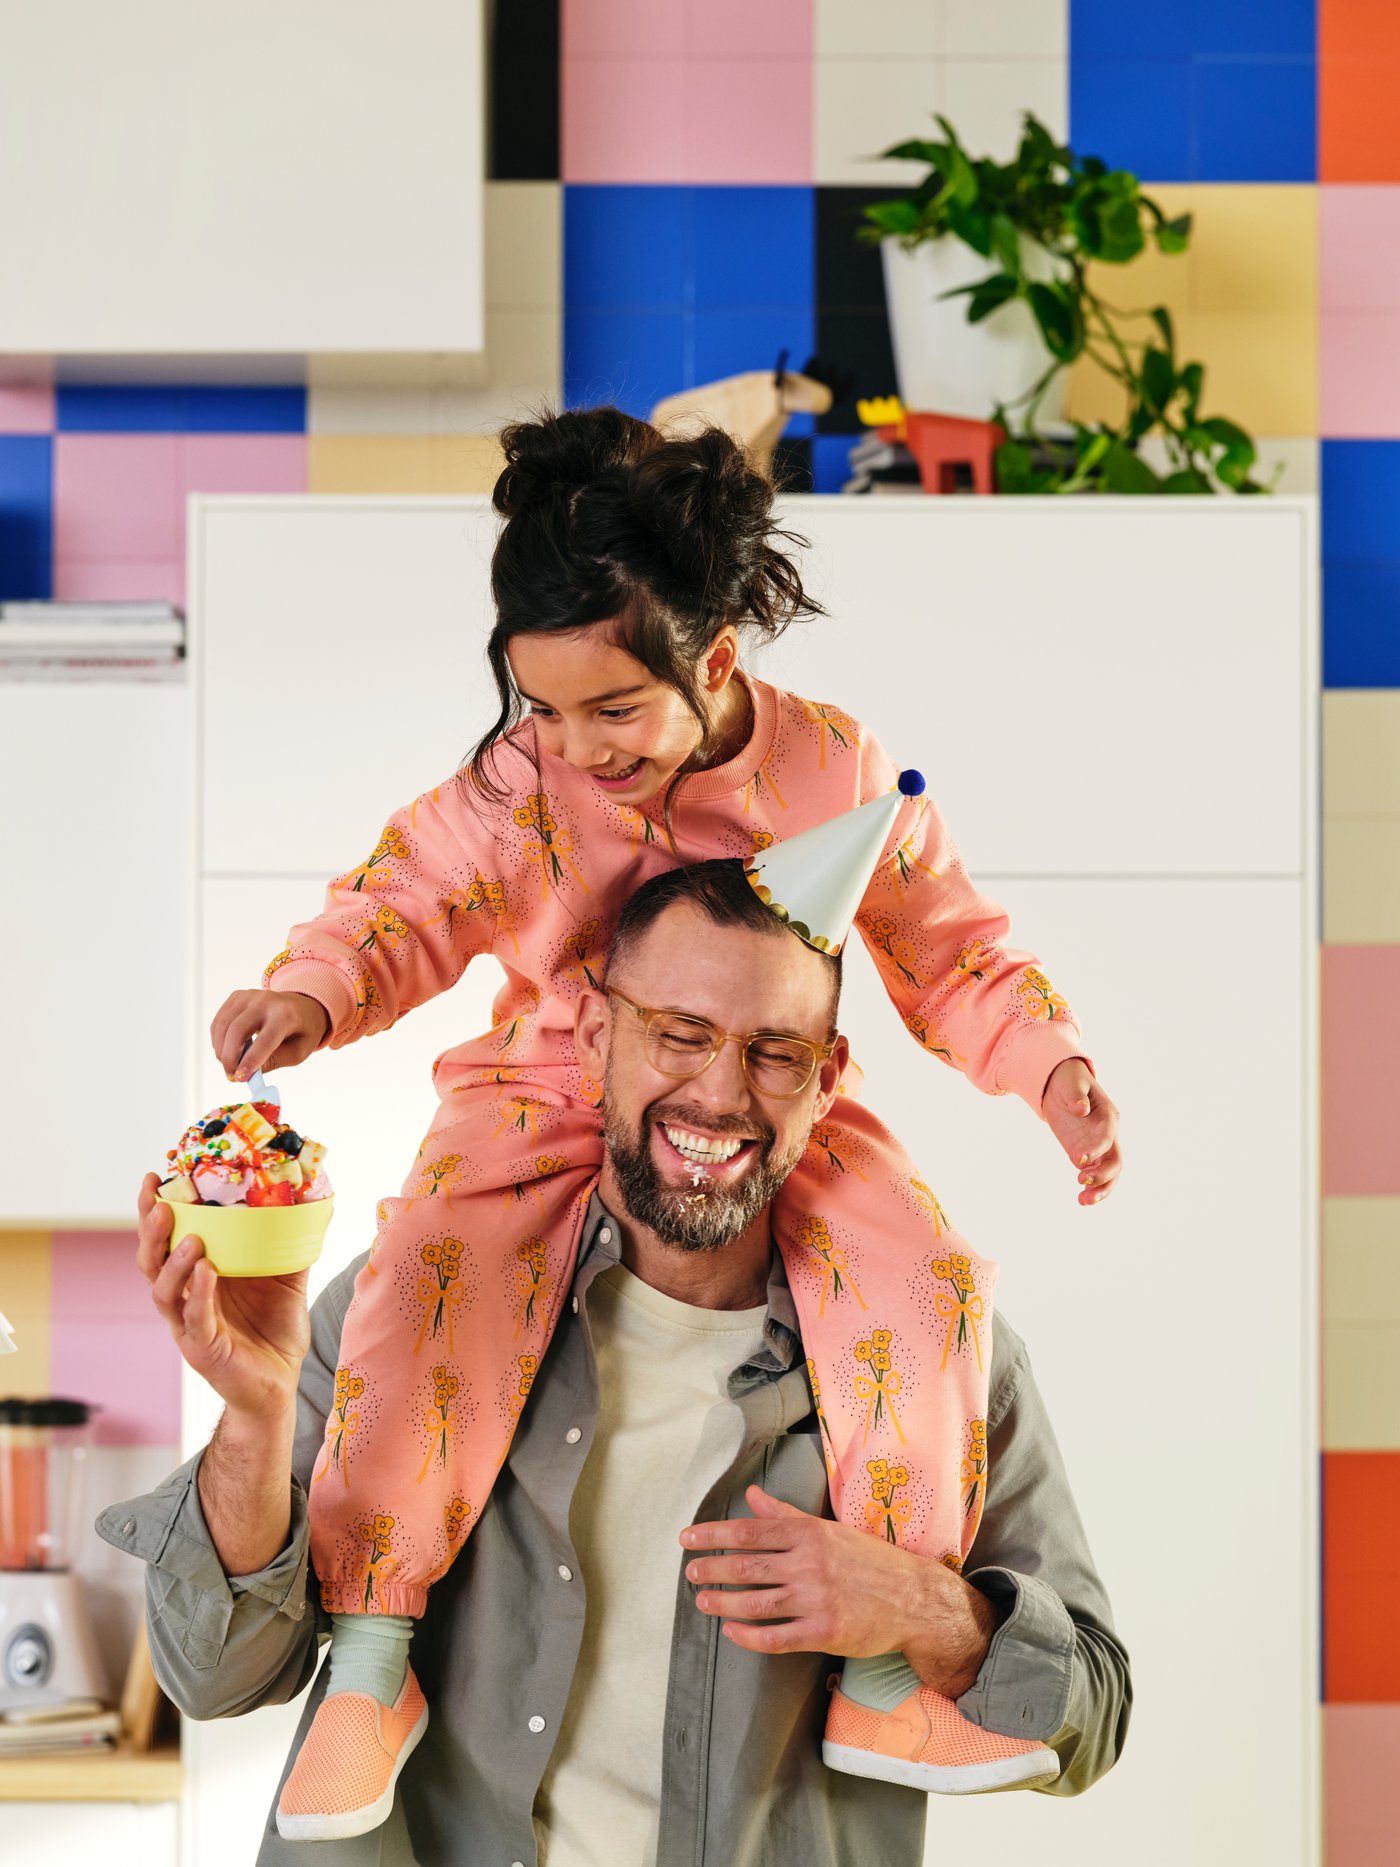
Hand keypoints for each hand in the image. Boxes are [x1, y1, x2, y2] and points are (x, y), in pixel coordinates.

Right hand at [136, 1173, 309, 1418]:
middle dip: (150, 1230)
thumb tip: (311, 1205)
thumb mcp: (287, 1280)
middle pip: (151, 1260)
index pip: (166, 1237)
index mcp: (197, 1275)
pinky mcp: (201, 1348)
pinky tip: (207, 1273)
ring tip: (191, 1238)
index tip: (154, 1177)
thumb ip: (291, 1246)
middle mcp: (184, 1296)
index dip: (154, 1209)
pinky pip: (194, 1319)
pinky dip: (198, 1295)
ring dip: (174, 1261)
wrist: (281, 1384)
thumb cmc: (275, 1330)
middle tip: (158, 1202)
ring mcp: (188, 1323)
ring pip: (163, 1290)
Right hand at [210, 988, 328, 1080]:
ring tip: (231, 1065)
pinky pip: (219, 1021)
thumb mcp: (298, 1051)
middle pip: (238, 1030)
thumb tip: (247, 1074)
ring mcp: (249, 996)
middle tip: (232, 1076)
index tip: (240, 1078)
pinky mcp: (237, 996)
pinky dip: (218, 1040)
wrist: (302, 1006)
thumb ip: (274, 1062)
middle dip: (229, 1058)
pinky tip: (228, 1050)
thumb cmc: (301, 1031)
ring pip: (223, 1025)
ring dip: (221, 1050)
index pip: (265, 1039)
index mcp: (286, 1014)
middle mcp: (266, 1000)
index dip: (250, 1060)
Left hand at [680, 1486, 999, 1699]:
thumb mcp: (829, 1530)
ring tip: (703, 1600)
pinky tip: (732, 1631)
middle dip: (712, 1568)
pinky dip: (748, 1636)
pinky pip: (775, 1637)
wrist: (914, 1599)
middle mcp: (809, 1564)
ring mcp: (816, 1600)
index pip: (750, 1530)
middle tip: (690, 1572)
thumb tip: (751, 1495)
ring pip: (755, 1602)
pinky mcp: (823, 1633)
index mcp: (809, 1534)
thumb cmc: (868, 1560)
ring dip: (722, 1602)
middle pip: (747, 1565)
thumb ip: (786, 1516)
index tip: (688, 1538)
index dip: (714, 1534)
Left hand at [1041, 1059, 1121, 1205]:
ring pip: (1108, 1173)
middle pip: (1115, 1161)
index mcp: (1108, 1116)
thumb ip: (1077, 1096)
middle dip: (1103, 1175)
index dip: (1096, 1149)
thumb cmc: (1069, 1080)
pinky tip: (1081, 1200)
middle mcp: (1108, 1134)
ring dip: (1100, 1189)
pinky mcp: (1085, 1153)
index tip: (1078, 1160)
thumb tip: (1081, 1110)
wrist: (1060, 1084)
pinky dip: (1090, 1188)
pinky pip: (1093, 1174)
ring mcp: (1098, 1147)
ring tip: (1084, 1201)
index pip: (1108, 1136)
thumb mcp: (1071, 1083)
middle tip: (1082, 1182)